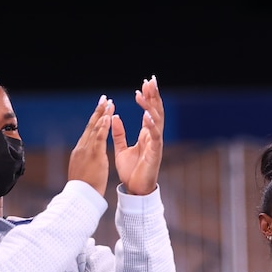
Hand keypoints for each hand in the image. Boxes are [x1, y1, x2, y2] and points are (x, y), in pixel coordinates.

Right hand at [67, 95, 113, 196]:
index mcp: (81, 151)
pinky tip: (107, 117)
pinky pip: (98, 137)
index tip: (102, 109)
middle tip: (105, 98)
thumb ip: (87, 161)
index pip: (89, 132)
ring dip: (102, 114)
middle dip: (98, 111)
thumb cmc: (85, 188)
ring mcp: (86, 150)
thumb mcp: (85, 171)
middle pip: (91, 126)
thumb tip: (89, 158)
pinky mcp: (93, 155)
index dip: (95, 120)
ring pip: (94, 128)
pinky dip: (102, 126)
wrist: (81, 197)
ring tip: (109, 102)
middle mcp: (82, 148)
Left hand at [111, 76, 164, 195]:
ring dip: (152, 106)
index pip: (149, 111)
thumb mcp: (122, 148)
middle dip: (154, 96)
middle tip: (151, 80)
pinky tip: (147, 115)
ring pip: (157, 121)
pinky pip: (155, 137)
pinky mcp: (154, 154)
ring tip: (147, 92)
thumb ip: (119, 133)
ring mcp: (155, 145)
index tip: (144, 83)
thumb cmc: (131, 171)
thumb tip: (114, 117)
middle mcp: (153, 137)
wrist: (135, 190)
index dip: (147, 98)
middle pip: (156, 112)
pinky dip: (152, 125)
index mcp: (146, 135)